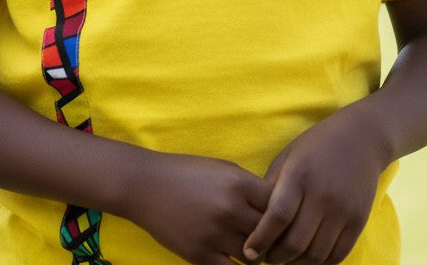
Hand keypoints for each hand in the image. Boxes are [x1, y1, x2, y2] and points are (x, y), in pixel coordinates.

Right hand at [123, 152, 271, 264]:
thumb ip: (249, 188)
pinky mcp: (199, 255)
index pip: (278, 205)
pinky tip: (231, 258)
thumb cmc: (187, 173)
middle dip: (270, 237)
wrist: (145, 185)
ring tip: (250, 248)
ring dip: (255, 255)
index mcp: (238, 182)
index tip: (278, 217)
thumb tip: (276, 210)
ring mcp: (214, 234)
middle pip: (269, 233)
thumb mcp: (222, 169)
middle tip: (268, 238)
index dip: (282, 214)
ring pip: (253, 256)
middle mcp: (229, 208)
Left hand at [242, 107, 388, 264]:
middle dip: (276, 257)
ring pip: (316, 254)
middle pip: (296, 242)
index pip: (277, 216)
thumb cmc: (316, 146)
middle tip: (266, 257)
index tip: (249, 252)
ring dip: (297, 264)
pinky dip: (320, 263)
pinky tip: (308, 259)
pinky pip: (337, 255)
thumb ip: (272, 187)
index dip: (261, 239)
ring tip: (285, 259)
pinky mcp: (358, 221)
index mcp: (299, 174)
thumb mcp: (288, 157)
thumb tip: (253, 221)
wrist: (361, 138)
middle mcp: (322, 194)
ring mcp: (343, 209)